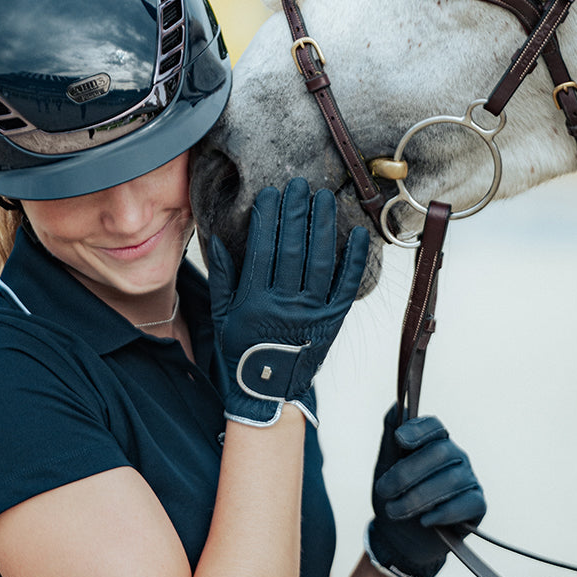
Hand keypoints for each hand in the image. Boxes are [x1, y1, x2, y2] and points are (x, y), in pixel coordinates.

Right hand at [208, 177, 368, 427]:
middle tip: (298, 185)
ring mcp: (312, 313)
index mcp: (254, 302)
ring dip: (323, 226)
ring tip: (323, 198)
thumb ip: (222, 276)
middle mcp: (284, 306)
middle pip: (293, 249)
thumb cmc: (242, 351)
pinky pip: (346, 285)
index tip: (270, 194)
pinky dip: (354, 260)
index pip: (262, 249)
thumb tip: (218, 238)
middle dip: (295, 213)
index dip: (267, 219)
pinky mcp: (333, 321)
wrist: (269, 391)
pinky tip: (358, 234)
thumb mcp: (222, 316)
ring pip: (320, 261)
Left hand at [367, 406, 485, 576]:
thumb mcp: (386, 466)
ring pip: (451, 480)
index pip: (434, 426)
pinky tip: (425, 520)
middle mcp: (456, 456)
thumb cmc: (395, 496)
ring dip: (419, 497)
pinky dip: (444, 511)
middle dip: (408, 473)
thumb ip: (390, 435)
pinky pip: (467, 503)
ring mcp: (469, 479)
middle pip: (440, 453)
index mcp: (434, 442)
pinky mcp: (477, 505)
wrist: (402, 538)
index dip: (419, 430)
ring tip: (395, 511)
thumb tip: (396, 405)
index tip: (400, 440)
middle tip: (384, 490)